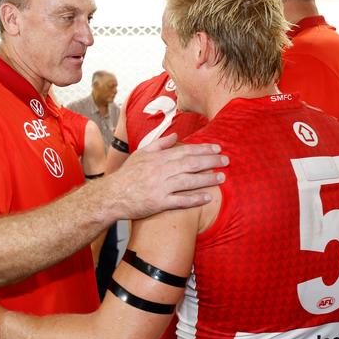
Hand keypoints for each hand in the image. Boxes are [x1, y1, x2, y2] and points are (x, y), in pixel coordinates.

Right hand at [107, 133, 227, 219]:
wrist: (112, 195)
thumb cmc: (127, 175)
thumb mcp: (141, 154)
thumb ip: (159, 144)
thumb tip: (176, 135)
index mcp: (158, 158)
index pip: (185, 151)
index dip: (203, 149)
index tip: (217, 148)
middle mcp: (161, 171)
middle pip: (191, 164)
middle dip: (210, 162)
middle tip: (226, 161)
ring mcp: (161, 187)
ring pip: (189, 181)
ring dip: (207, 179)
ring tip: (221, 178)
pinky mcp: (159, 203)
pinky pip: (181, 201)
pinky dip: (195, 199)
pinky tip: (208, 197)